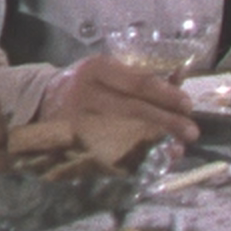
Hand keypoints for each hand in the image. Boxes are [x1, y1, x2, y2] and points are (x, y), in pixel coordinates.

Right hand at [38, 55, 199, 144]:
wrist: (39, 104)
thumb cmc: (84, 85)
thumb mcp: (106, 71)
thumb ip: (138, 76)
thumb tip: (179, 81)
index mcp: (97, 69)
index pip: (140, 83)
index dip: (167, 95)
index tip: (188, 105)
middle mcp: (86, 94)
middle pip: (135, 110)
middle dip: (168, 122)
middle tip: (191, 132)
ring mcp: (77, 123)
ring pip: (124, 134)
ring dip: (155, 144)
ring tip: (177, 149)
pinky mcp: (72, 146)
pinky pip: (109, 155)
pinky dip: (134, 159)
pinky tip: (152, 161)